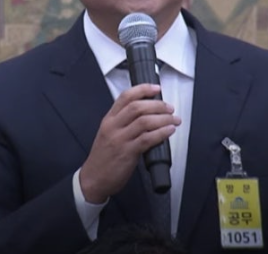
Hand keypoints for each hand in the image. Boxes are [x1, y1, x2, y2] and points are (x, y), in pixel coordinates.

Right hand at [79, 84, 180, 203]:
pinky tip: (169, 131)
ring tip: (174, 120)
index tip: (156, 88)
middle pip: (137, 107)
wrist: (93, 180)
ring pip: (144, 121)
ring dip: (163, 119)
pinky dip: (161, 133)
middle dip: (158, 105)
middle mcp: (113, 126)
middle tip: (169, 108)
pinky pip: (147, 139)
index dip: (143, 89)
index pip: (125, 97)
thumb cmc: (103, 158)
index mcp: (109, 120)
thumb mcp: (108, 133)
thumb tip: (147, 114)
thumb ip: (123, 122)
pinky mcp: (127, 153)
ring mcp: (120, 139)